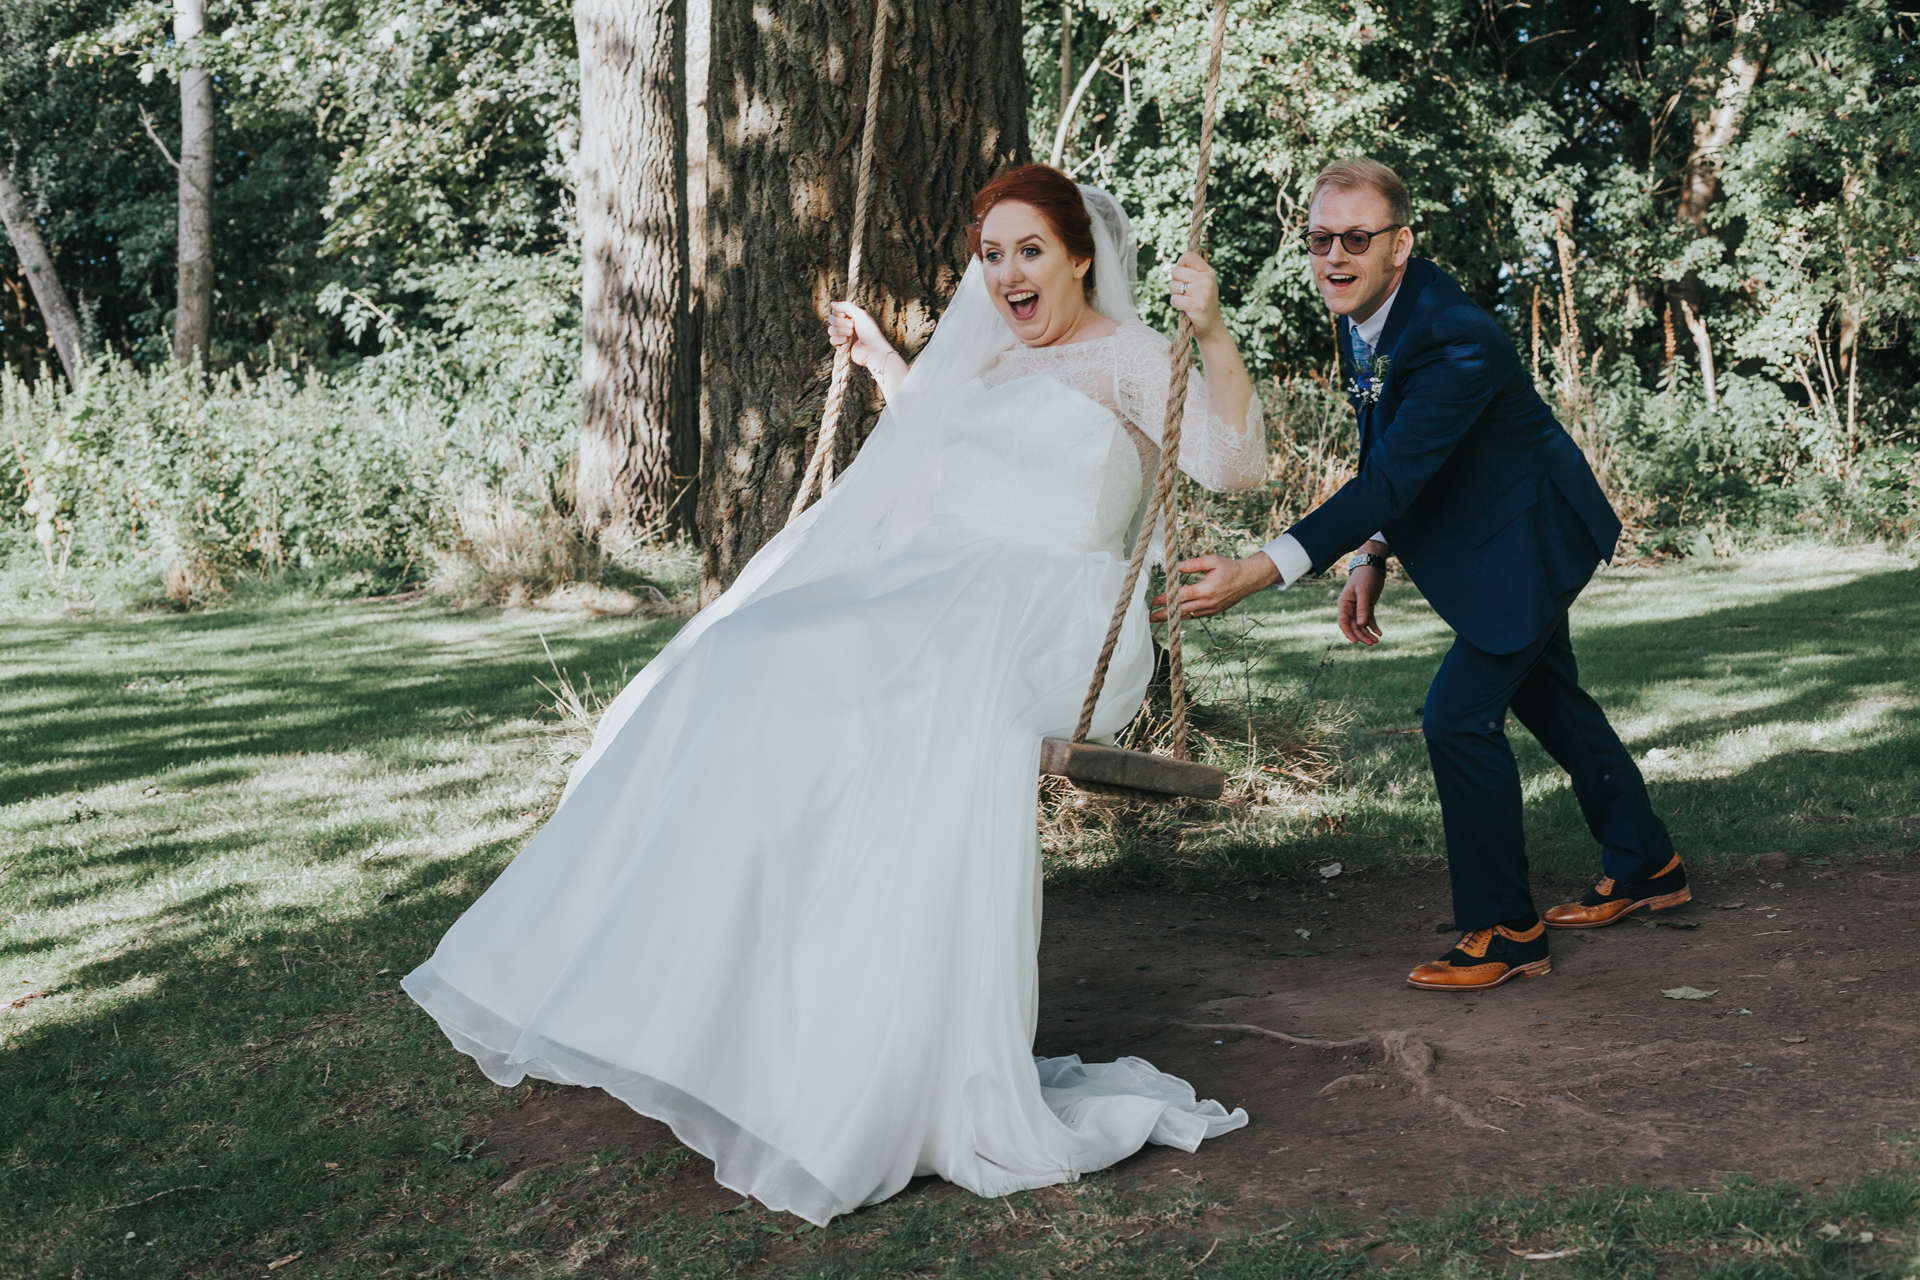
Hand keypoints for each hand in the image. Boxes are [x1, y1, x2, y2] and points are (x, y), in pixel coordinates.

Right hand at [827, 301, 894, 372]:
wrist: (873, 350)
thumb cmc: (869, 331)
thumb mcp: (860, 314)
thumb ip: (846, 306)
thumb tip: (832, 303)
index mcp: (851, 316)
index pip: (836, 311)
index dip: (838, 313)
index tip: (845, 315)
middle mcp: (846, 325)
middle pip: (832, 319)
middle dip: (841, 322)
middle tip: (852, 326)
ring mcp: (843, 335)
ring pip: (831, 330)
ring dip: (840, 331)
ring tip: (851, 334)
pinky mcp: (841, 345)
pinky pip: (832, 340)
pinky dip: (838, 340)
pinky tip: (847, 341)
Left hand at [1150, 553, 1278, 621]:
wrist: (1248, 580)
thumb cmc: (1230, 568)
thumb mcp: (1212, 561)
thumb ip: (1193, 564)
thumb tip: (1175, 565)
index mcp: (1206, 589)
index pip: (1182, 596)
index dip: (1167, 598)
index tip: (1154, 600)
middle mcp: (1208, 602)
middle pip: (1182, 610)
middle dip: (1165, 614)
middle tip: (1150, 617)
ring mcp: (1211, 609)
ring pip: (1188, 615)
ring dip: (1173, 617)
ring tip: (1158, 619)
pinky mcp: (1213, 612)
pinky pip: (1195, 615)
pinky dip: (1184, 616)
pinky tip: (1174, 615)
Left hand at [1168, 251, 1224, 340]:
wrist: (1211, 326)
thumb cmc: (1202, 301)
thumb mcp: (1203, 282)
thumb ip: (1193, 270)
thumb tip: (1179, 261)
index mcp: (1208, 272)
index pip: (1187, 256)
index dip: (1180, 265)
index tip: (1183, 276)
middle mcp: (1206, 280)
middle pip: (1176, 271)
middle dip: (1175, 282)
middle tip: (1184, 292)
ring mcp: (1202, 293)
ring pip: (1173, 286)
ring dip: (1175, 294)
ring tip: (1186, 300)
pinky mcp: (1195, 305)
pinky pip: (1174, 300)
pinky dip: (1176, 304)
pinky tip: (1184, 307)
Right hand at [1338, 565, 1385, 644]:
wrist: (1372, 566)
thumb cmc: (1365, 576)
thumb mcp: (1363, 592)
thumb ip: (1362, 608)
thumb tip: (1361, 624)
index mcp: (1344, 604)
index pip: (1343, 622)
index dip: (1349, 633)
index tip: (1356, 642)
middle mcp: (1349, 608)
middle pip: (1354, 626)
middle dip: (1362, 635)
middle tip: (1372, 643)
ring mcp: (1358, 608)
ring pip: (1361, 625)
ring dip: (1368, 633)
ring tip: (1376, 641)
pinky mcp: (1367, 607)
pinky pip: (1369, 620)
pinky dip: (1373, 627)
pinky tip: (1379, 633)